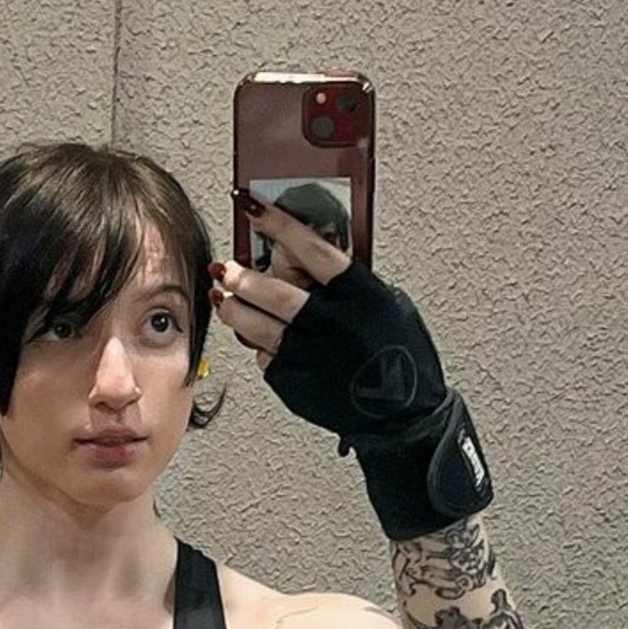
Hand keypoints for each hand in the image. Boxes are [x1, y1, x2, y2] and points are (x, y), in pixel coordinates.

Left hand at [210, 202, 492, 537]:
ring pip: (260, 327)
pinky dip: (257, 344)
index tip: (255, 209)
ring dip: (235, 309)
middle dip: (244, 277)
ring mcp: (313, 359)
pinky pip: (266, 358)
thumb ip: (350, 282)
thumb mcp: (389, 306)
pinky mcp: (297, 387)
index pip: (313, 251)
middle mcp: (336, 327)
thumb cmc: (400, 359)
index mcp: (363, 297)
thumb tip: (305, 255)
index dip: (280, 227)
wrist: (403, 419)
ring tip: (224, 298)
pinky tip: (252, 335)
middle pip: (277, 293)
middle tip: (227, 267)